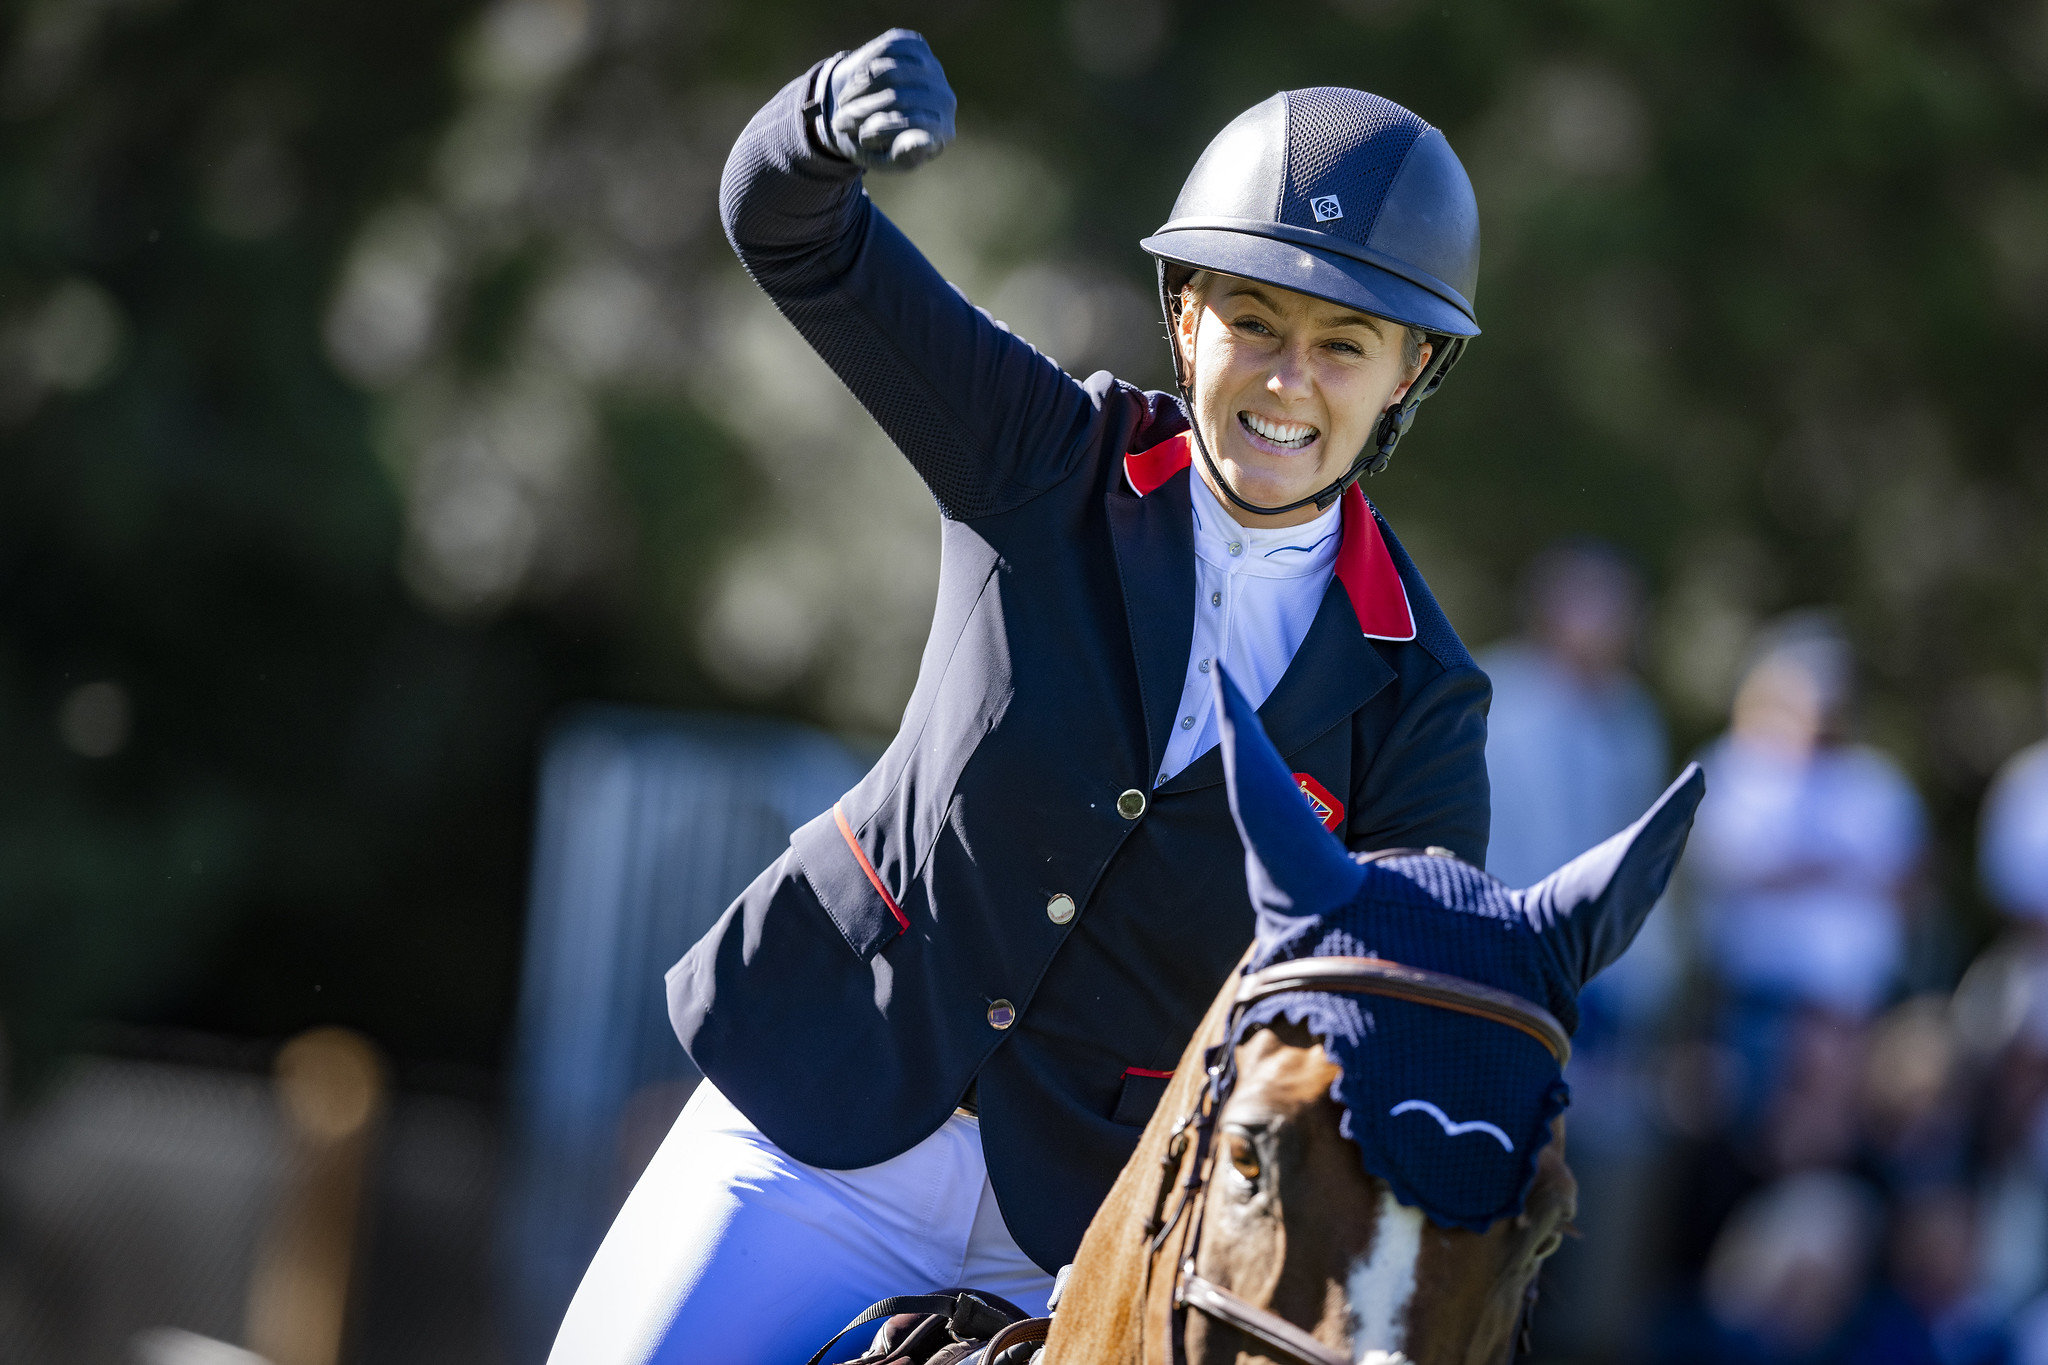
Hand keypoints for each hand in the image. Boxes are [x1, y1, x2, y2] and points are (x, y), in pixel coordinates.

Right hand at [817, 28, 955, 171]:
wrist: (870, 109)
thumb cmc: (879, 143)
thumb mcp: (887, 158)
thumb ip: (903, 156)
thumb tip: (921, 143)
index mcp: (942, 132)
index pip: (917, 125)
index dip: (884, 130)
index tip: (863, 138)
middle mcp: (944, 100)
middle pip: (897, 98)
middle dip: (862, 111)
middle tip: (839, 123)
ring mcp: (933, 70)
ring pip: (889, 72)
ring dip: (858, 89)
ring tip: (844, 103)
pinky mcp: (917, 46)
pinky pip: (887, 49)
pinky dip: (864, 65)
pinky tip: (858, 81)